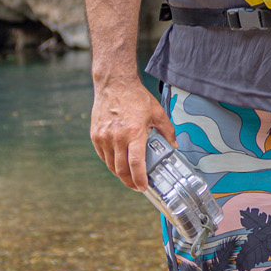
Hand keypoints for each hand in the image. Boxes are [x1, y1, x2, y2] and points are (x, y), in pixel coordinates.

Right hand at [90, 69, 174, 191]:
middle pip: (121, 169)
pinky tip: (118, 163)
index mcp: (133, 132)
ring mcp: (104, 137)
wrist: (114, 84)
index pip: (135, 163)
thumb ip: (167, 131)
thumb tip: (174, 145)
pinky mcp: (95, 135)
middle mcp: (116, 137)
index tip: (143, 187)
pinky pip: (103, 156)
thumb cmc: (136, 97)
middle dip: (130, 182)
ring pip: (110, 165)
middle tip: (137, 186)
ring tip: (129, 177)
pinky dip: (111, 163)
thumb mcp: (157, 113)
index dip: (139, 179)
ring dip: (120, 174)